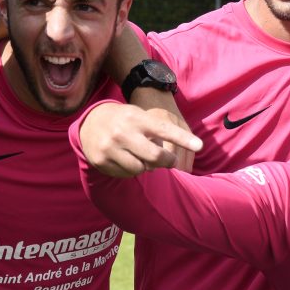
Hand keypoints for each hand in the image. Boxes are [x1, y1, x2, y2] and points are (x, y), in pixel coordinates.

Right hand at [80, 101, 203, 176]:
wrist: (90, 122)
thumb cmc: (124, 120)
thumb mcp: (140, 116)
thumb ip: (158, 131)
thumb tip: (175, 157)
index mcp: (136, 118)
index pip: (164, 129)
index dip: (183, 138)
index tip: (200, 145)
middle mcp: (122, 132)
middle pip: (154, 156)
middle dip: (166, 161)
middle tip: (170, 161)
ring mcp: (110, 148)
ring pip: (141, 169)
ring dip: (146, 167)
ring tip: (141, 156)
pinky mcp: (101, 161)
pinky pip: (126, 174)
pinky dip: (131, 170)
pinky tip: (126, 159)